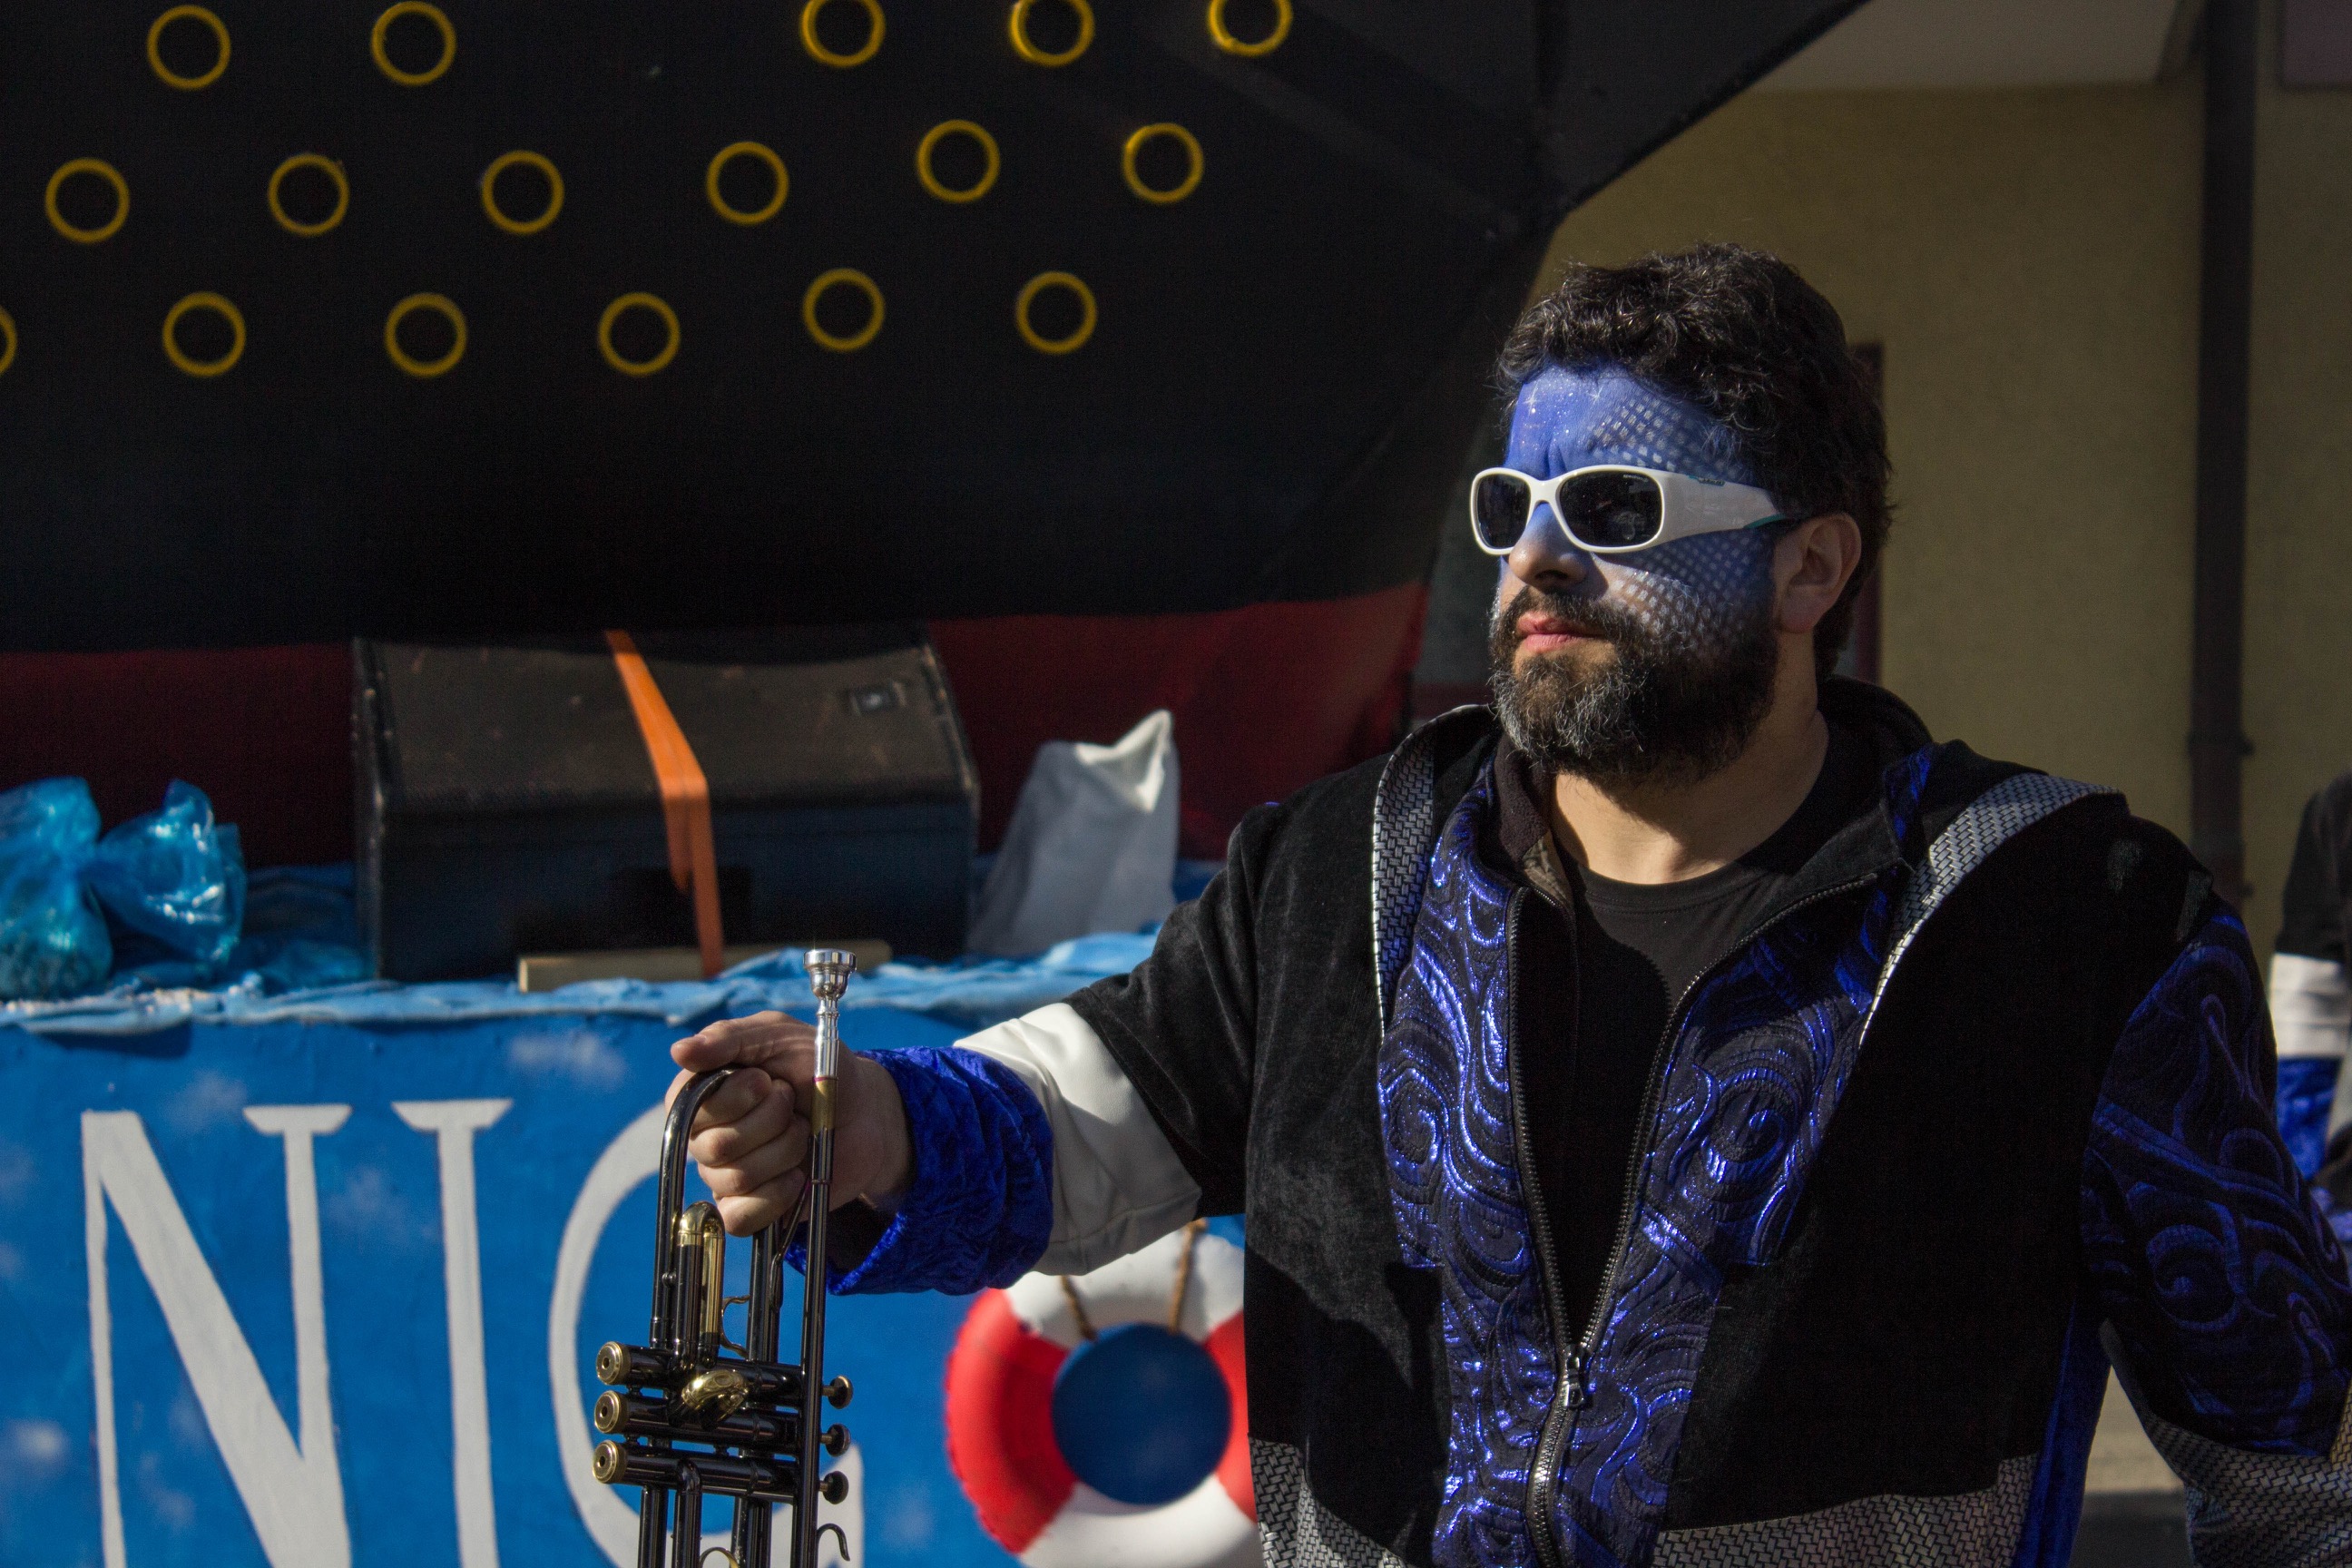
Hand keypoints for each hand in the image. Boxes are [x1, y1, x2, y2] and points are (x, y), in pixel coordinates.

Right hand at [667, 1011, 913, 1235]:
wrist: (864, 1112)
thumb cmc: (817, 1068)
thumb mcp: (779, 1036)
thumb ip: (730, 1038)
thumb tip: (679, 1051)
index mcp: (700, 1093)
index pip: (693, 1107)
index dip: (739, 1095)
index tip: (769, 1079)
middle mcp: (703, 1137)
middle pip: (716, 1147)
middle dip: (771, 1120)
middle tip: (792, 1105)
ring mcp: (723, 1176)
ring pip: (736, 1179)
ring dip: (785, 1151)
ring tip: (801, 1133)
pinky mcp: (747, 1209)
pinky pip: (741, 1218)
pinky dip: (777, 1196)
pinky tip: (798, 1176)